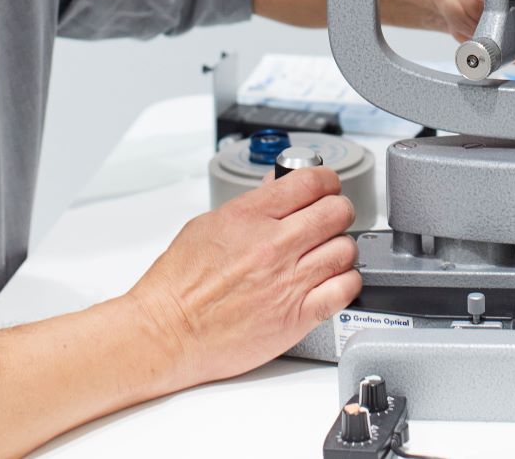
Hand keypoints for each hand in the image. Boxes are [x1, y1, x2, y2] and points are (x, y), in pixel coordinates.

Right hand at [126, 166, 359, 388]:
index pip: (311, 181)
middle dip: (337, 211)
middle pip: (337, 211)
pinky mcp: (297, 316)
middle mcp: (273, 245)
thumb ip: (252, 204)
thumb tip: (280, 185)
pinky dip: (346, 281)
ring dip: (340, 246)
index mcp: (249, 216)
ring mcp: (288, 282)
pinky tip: (333, 280)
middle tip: (329, 219)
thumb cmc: (179, 284)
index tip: (325, 189)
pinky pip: (345, 289)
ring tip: (327, 252)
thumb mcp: (208, 225)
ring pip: (345, 248)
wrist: (168, 333)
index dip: (325, 182)